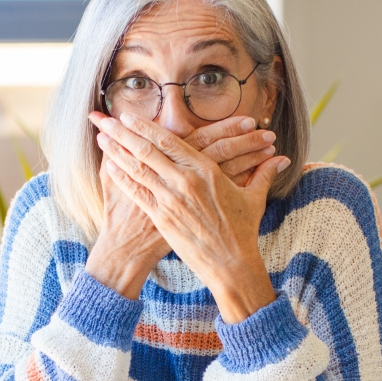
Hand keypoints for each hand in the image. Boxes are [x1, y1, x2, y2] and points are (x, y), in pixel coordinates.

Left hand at [96, 112, 290, 321]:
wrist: (231, 264)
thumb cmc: (242, 232)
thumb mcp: (254, 199)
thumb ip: (263, 174)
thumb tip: (281, 158)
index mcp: (206, 171)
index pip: (171, 142)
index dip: (147, 127)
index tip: (130, 116)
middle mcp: (186, 181)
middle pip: (148, 150)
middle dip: (123, 132)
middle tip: (104, 118)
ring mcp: (171, 200)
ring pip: (138, 168)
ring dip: (117, 151)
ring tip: (100, 136)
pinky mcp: (162, 218)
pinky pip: (136, 193)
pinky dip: (121, 177)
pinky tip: (108, 165)